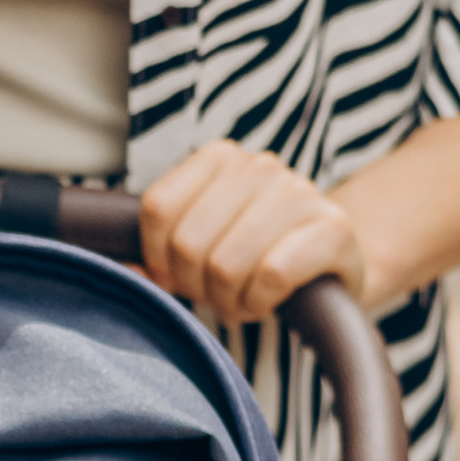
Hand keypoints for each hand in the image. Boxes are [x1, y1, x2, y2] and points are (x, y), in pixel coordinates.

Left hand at [140, 141, 371, 330]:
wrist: (332, 267)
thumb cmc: (254, 257)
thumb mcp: (203, 243)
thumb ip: (159, 249)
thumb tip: (127, 272)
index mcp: (220, 157)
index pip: (158, 209)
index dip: (157, 257)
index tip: (176, 275)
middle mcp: (261, 166)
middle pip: (188, 242)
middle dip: (194, 286)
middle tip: (216, 294)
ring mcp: (300, 193)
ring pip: (226, 264)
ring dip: (228, 301)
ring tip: (242, 300)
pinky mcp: (333, 230)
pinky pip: (270, 276)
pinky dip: (260, 302)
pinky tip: (269, 301)